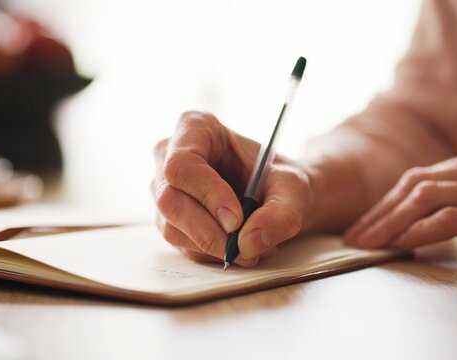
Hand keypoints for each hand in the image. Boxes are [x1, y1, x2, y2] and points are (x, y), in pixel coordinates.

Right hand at [152, 112, 311, 266]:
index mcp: (195, 128)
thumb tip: (249, 243)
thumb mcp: (292, 188)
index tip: (236, 219)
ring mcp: (164, 189)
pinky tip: (239, 248)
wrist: (274, 193)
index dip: (206, 193)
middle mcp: (169, 156)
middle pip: (170, 200)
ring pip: (171, 227)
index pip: (182, 164)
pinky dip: (212, 254)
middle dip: (207, 230)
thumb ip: (280, 214)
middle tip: (242, 247)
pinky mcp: (169, 219)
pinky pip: (182, 245)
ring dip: (213, 246)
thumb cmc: (278, 178)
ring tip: (252, 247)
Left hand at [344, 142, 456, 274]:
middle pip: (419, 184)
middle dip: (381, 213)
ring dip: (393, 223)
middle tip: (356, 238)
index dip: (384, 202)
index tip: (360, 227)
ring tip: (372, 244)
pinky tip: (402, 244)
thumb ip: (449, 199)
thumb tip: (391, 217)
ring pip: (430, 197)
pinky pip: (453, 219)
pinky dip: (421, 231)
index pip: (420, 176)